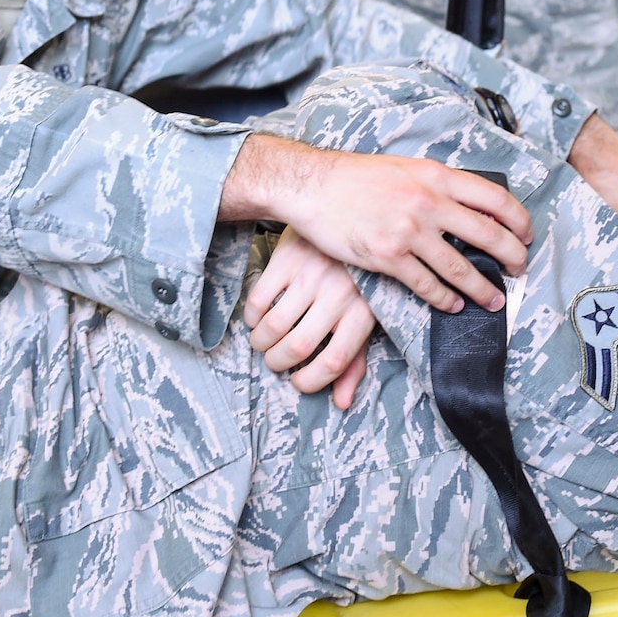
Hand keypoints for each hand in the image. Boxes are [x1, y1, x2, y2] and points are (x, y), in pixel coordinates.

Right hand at [221, 135, 531, 314]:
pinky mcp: (388, 257)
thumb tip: (466, 203)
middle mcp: (429, 202)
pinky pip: (427, 285)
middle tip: (519, 271)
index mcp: (437, 176)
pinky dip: (445, 299)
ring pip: (461, 268)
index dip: (519, 220)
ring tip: (495, 301)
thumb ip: (436, 183)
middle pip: (489, 236)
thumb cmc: (355, 176)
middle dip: (512, 258)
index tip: (526, 235)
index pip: (496, 198)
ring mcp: (409, 231)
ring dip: (483, 289)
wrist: (312, 186)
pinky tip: (452, 305)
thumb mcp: (406, 167)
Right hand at [244, 229, 375, 408]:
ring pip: (273, 326)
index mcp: (364, 312)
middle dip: (278, 364)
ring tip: (263, 343)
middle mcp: (339, 295)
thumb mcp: (366, 314)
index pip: (335, 362)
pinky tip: (256, 318)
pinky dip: (251, 316)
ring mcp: (311, 275)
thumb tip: (342, 403)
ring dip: (261, 343)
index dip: (311, 382)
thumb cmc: (358, 277)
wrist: (348, 212)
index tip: (298, 382)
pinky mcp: (288, 258)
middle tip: (275, 362)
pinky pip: (258, 298)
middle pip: (298, 348)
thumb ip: (356, 360)